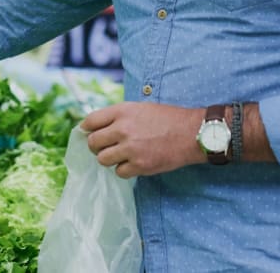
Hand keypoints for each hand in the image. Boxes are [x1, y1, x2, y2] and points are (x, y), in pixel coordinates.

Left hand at [80, 102, 203, 178]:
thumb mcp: (141, 108)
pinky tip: (134, 163)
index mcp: (122, 111)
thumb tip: (98, 127)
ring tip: (121, 156)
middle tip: (106, 147)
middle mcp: (123, 129)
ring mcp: (130, 148)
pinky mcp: (140, 165)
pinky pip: (119, 172)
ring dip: (110, 159)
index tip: (89, 133)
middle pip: (93, 143)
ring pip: (103, 160)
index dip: (87, 129)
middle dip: (97, 147)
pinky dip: (124, 169)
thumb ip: (120, 116)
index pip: (90, 121)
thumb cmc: (168, 118)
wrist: (192, 133)